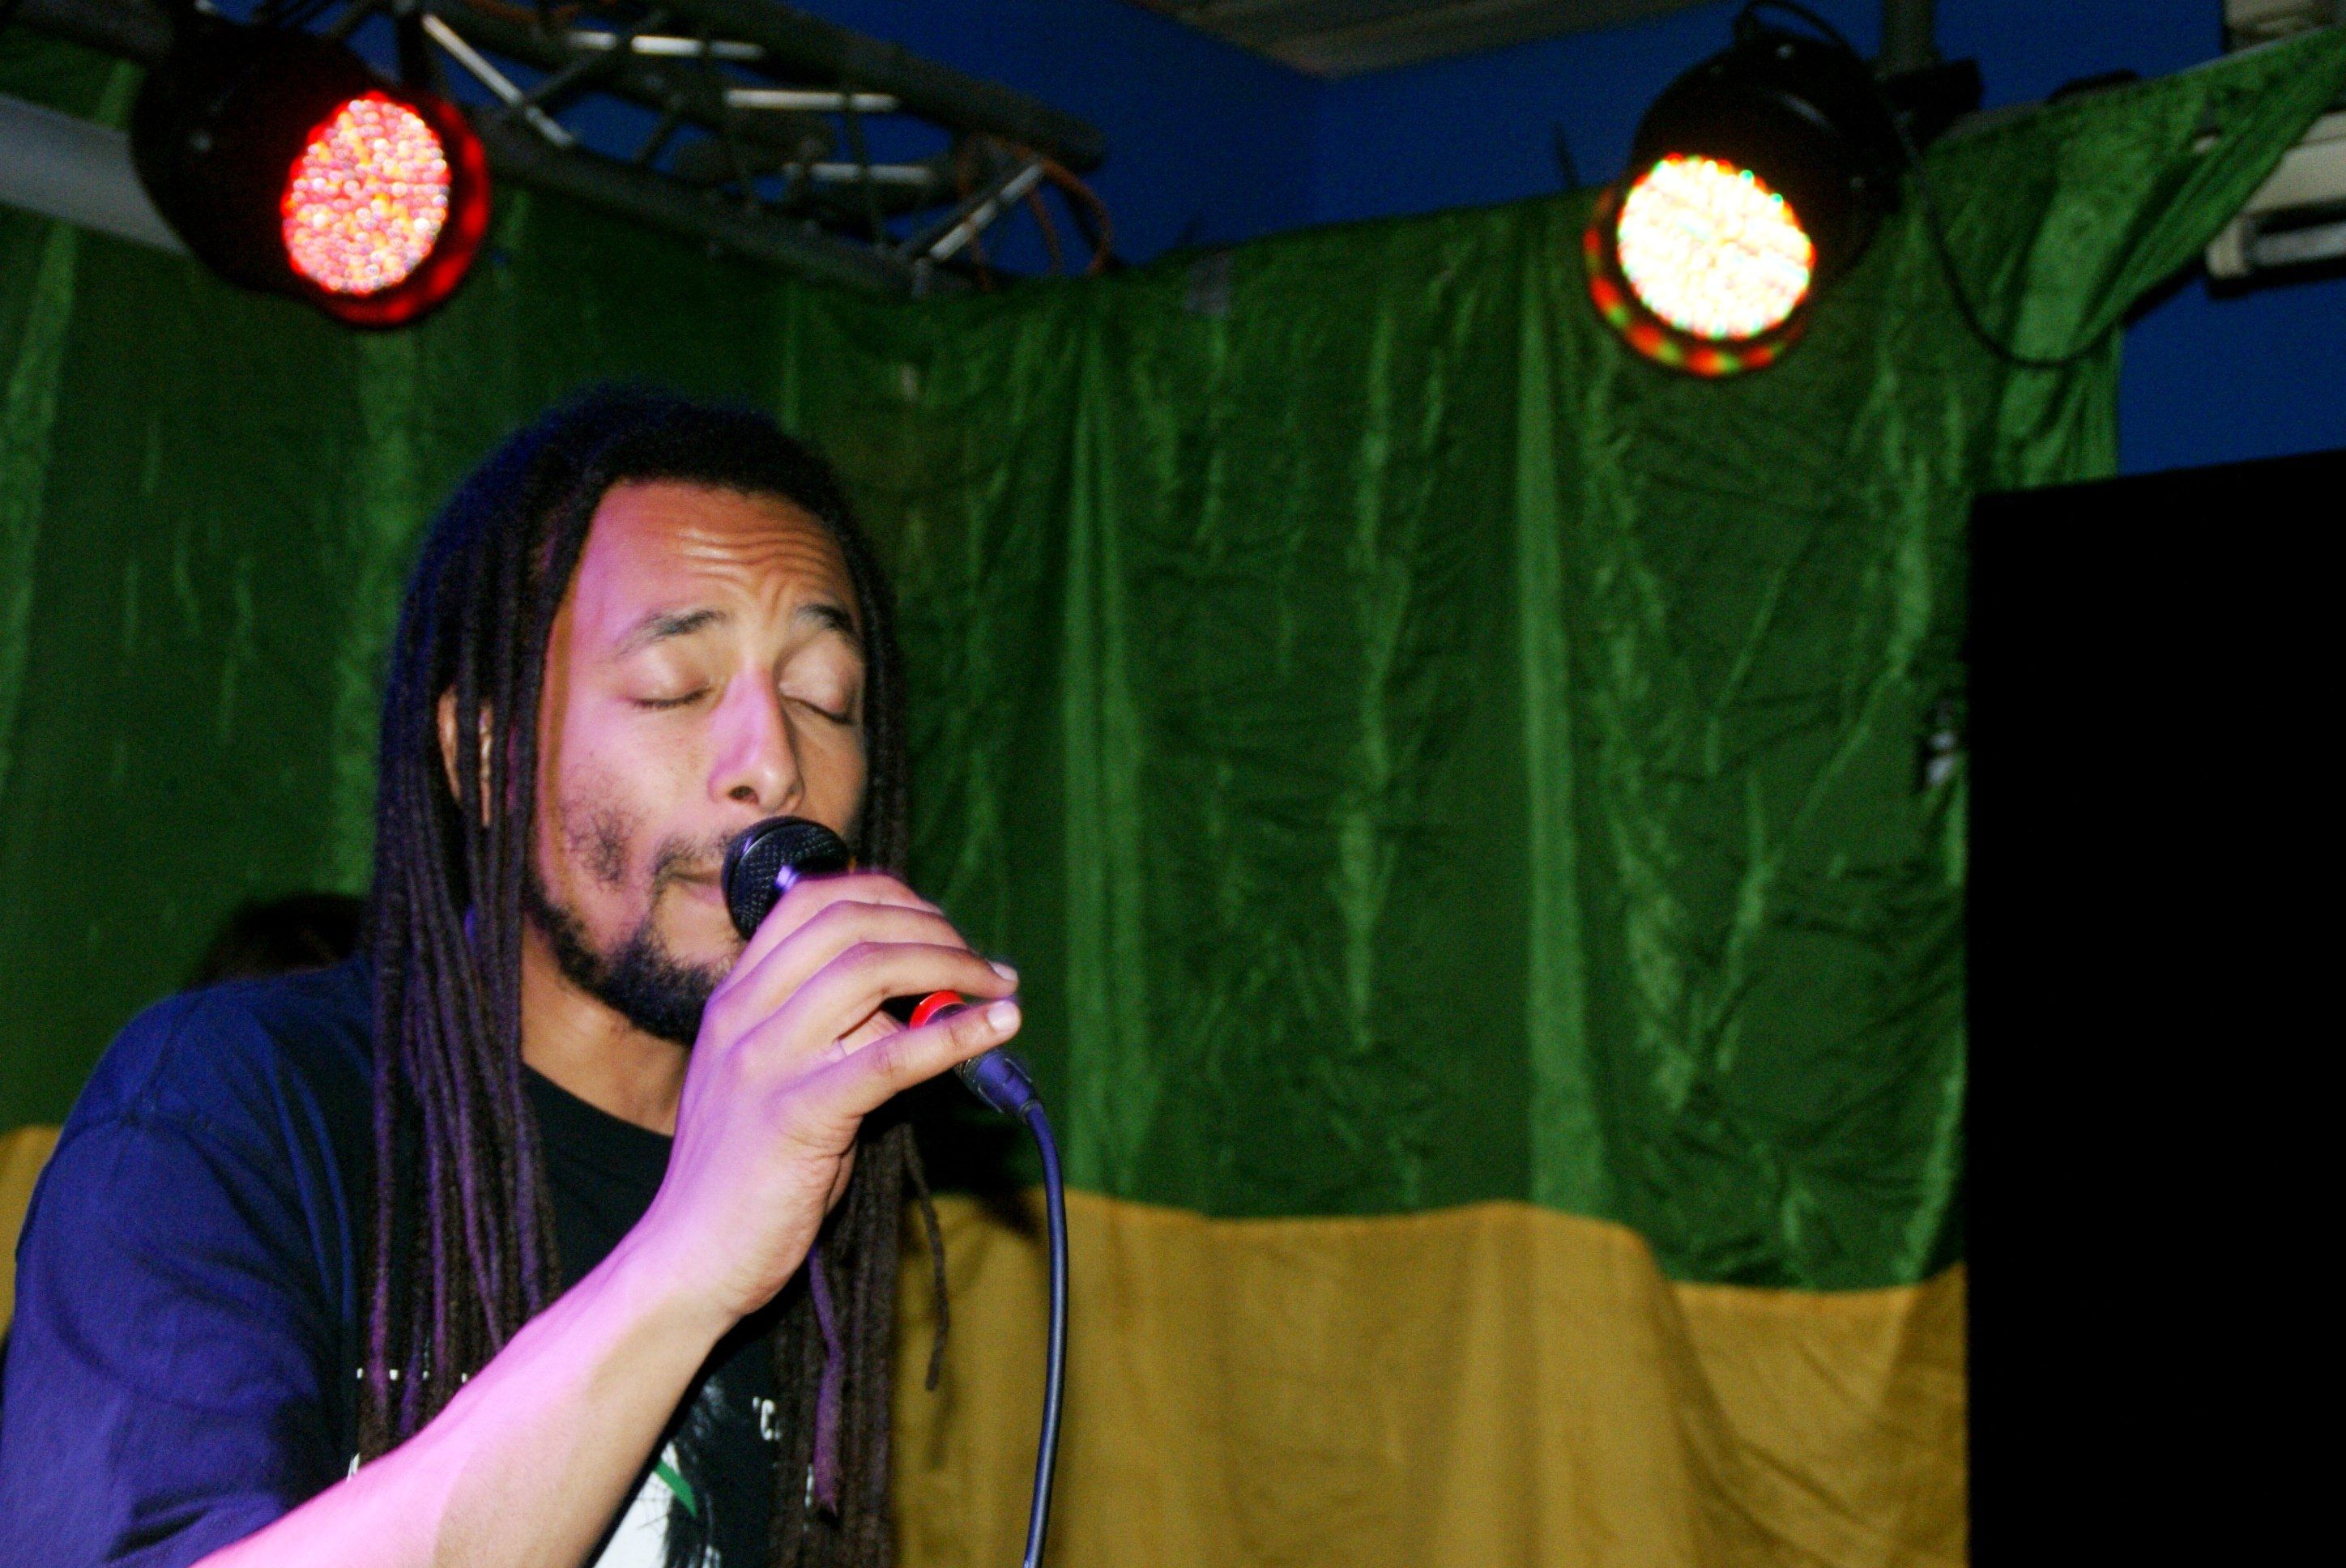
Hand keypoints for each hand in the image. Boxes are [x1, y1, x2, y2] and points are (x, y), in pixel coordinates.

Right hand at [631, 871, 1019, 1325]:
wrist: (686, 1259)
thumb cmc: (744, 1174)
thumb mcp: (772, 1078)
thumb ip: (828, 1033)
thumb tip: (918, 1003)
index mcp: (734, 998)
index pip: (810, 901)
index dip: (888, 897)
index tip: (939, 922)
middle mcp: (743, 1016)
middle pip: (850, 925)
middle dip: (933, 929)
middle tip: (983, 962)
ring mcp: (764, 1064)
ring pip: (870, 971)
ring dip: (951, 966)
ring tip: (999, 987)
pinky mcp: (795, 1118)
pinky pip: (888, 1058)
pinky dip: (954, 1034)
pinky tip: (997, 1026)